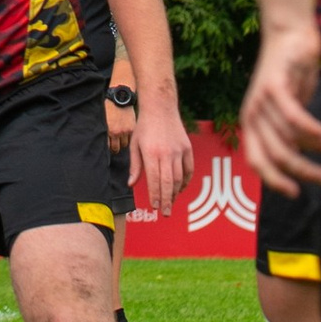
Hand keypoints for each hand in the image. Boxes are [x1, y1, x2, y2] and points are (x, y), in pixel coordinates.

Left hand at [133, 93, 192, 218]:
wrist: (161, 108)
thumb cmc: (145, 127)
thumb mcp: (135, 145)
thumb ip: (135, 166)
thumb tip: (131, 184)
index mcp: (151, 153)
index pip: (154, 180)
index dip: (155, 195)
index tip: (154, 207)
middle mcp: (166, 153)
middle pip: (168, 183)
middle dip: (167, 200)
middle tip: (165, 213)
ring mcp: (179, 151)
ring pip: (179, 178)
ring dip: (175, 193)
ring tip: (171, 202)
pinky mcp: (187, 148)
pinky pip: (189, 169)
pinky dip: (186, 181)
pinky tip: (180, 188)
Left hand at [239, 24, 320, 196]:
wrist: (288, 32)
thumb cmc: (290, 73)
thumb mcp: (287, 108)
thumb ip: (289, 133)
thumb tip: (301, 159)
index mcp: (252, 123)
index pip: (256, 161)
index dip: (273, 181)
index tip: (295, 193)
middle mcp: (252, 114)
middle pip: (277, 155)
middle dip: (304, 172)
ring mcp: (262, 100)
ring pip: (290, 138)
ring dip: (319, 149)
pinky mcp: (275, 85)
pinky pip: (295, 118)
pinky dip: (315, 132)